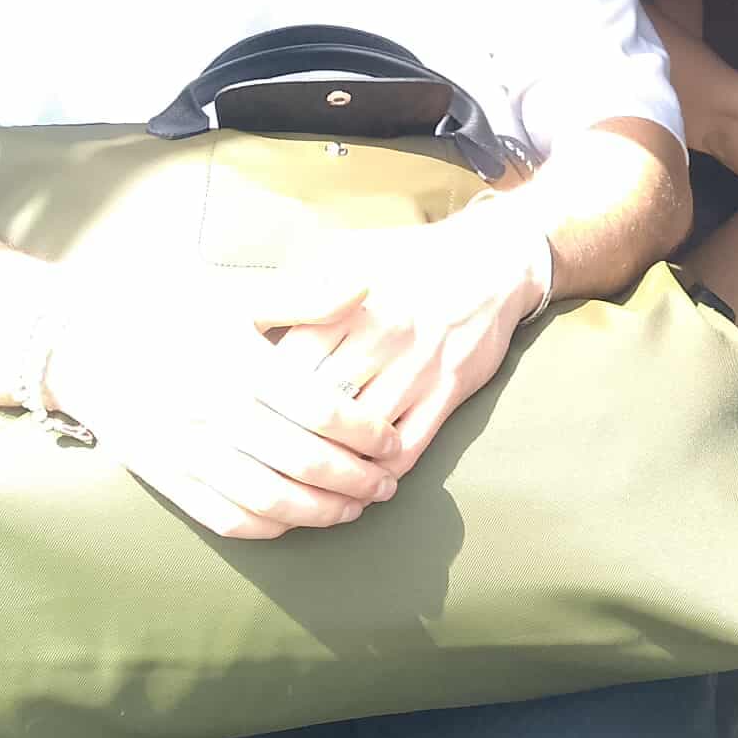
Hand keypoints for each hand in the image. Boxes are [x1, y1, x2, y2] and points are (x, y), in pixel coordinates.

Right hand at [43, 261, 402, 539]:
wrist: (85, 346)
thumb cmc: (170, 313)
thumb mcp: (237, 297)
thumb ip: (306, 298)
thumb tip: (368, 287)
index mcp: (242, 365)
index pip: (322, 411)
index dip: (367, 434)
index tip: (393, 443)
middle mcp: (218, 414)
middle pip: (304, 463)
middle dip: (357, 480)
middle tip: (389, 486)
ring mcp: (191, 453)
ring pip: (271, 499)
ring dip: (322, 512)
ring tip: (355, 509)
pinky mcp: (169, 480)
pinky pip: (227, 518)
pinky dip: (270, 528)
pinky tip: (299, 521)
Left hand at [274, 206, 546, 476]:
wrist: (489, 261)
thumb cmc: (408, 259)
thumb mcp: (349, 252)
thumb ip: (303, 288)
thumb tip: (249, 321)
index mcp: (350, 303)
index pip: (291, 365)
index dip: (264, 398)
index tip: (247, 417)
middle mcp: (383, 336)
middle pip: (322, 405)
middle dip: (292, 439)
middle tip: (268, 462)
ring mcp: (418, 367)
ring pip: (364, 435)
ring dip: (337, 466)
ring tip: (310, 485)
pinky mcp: (449, 391)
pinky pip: (409, 448)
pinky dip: (381, 472)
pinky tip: (361, 480)